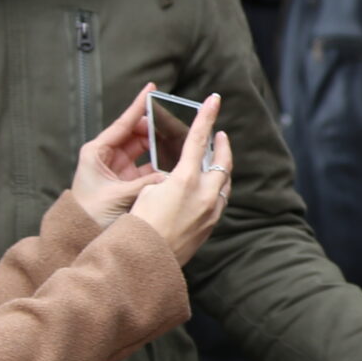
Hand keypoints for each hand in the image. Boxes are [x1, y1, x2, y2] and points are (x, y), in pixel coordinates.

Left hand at [72, 85, 166, 227]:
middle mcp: (108, 157)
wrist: (78, 236)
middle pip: (136, 134)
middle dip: (155, 127)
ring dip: (160, 146)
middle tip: (176, 120)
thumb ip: (146, 184)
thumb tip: (171, 177)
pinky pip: (148, 167)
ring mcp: (118, 169)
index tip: (152, 89)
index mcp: (97, 152)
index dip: (139, 106)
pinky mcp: (127, 182)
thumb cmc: (89, 214)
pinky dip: (160, 164)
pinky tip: (175, 162)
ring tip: (179, 138)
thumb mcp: (118, 196)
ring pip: (144, 150)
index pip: (123, 123)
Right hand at [124, 93, 232, 263]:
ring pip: (224, 184)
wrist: (146, 261)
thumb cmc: (137, 225)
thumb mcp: (146, 193)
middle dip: (221, 146)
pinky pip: (219, 202)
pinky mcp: (209, 227)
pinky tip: (208, 190)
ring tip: (215, 161)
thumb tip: (175, 179)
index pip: (198, 139)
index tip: (215, 99)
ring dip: (221, 170)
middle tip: (219, 135)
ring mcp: (210, 212)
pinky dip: (216, 190)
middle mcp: (203, 195)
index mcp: (184, 181)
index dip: (206, 116)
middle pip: (222, 163)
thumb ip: (165, 180)